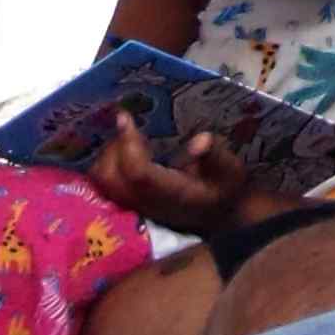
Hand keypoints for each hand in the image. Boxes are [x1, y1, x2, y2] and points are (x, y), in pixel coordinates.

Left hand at [85, 115, 260, 233]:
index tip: (126, 116)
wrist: (220, 217)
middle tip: (127, 126)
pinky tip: (124, 148)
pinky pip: (104, 184)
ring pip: (103, 183)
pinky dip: (107, 163)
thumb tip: (200, 139)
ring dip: (107, 155)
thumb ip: (217, 156)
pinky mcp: (130, 204)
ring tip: (126, 137)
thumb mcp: (231, 171)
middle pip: (111, 178)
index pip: (139, 174)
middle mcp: (148, 203)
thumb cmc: (225, 190)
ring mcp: (136, 206)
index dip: (128, 144)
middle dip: (113, 147)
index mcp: (174, 194)